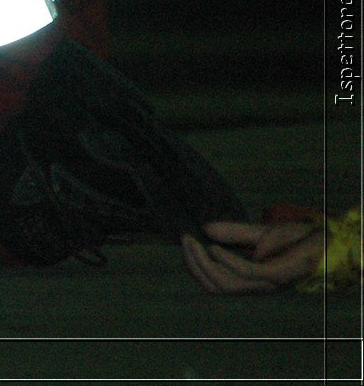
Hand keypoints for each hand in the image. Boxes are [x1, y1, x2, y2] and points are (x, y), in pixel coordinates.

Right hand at [183, 219, 325, 294]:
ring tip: (195, 243)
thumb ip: (234, 232)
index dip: (195, 266)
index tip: (184, 242)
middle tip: (185, 241)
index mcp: (252, 280)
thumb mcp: (261, 232)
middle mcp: (258, 286)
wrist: (329, 240)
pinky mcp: (278, 275)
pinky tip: (214, 247)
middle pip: (217, 286)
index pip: (215, 283)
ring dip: (205, 265)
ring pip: (227, 283)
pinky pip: (245, 273)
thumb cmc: (299, 239)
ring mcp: (268, 283)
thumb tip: (204, 228)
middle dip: (195, 265)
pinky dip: (226, 261)